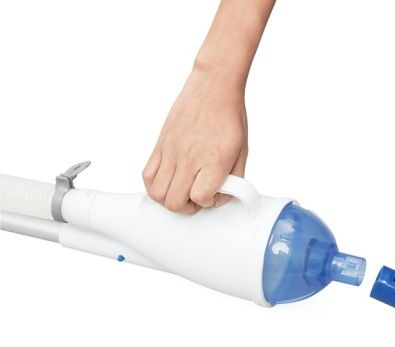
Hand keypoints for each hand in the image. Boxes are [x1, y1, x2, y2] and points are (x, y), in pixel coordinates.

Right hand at [143, 67, 247, 213]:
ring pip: (157, 193)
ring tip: (182, 191)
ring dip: (169, 199)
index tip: (216, 193)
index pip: (201, 197)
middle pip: (175, 202)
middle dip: (188, 207)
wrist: (214, 87)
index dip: (209, 202)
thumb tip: (224, 195)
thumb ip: (235, 178)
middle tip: (197, 198)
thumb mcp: (242, 152)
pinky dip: (155, 186)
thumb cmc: (230, 117)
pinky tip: (169, 182)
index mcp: (214, 160)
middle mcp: (190, 158)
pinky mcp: (161, 145)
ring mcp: (171, 152)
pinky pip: (147, 175)